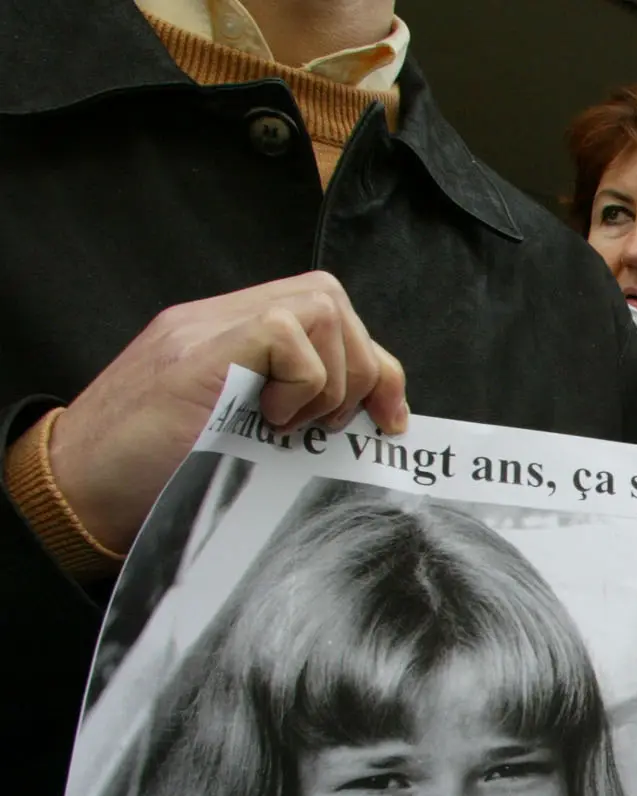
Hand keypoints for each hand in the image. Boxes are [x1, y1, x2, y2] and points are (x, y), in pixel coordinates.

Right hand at [47, 271, 407, 550]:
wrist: (80, 489)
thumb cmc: (160, 475)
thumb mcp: (249, 436)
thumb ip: (296, 411)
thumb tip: (368, 424)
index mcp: (236, 336)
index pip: (330, 316)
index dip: (375, 365)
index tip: (389, 421)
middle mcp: (221, 320)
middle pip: (331, 299)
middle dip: (361, 368)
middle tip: (331, 427)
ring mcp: (207, 330)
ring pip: (320, 307)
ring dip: (331, 378)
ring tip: (292, 426)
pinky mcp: (197, 352)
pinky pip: (287, 332)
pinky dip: (301, 383)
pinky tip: (268, 422)